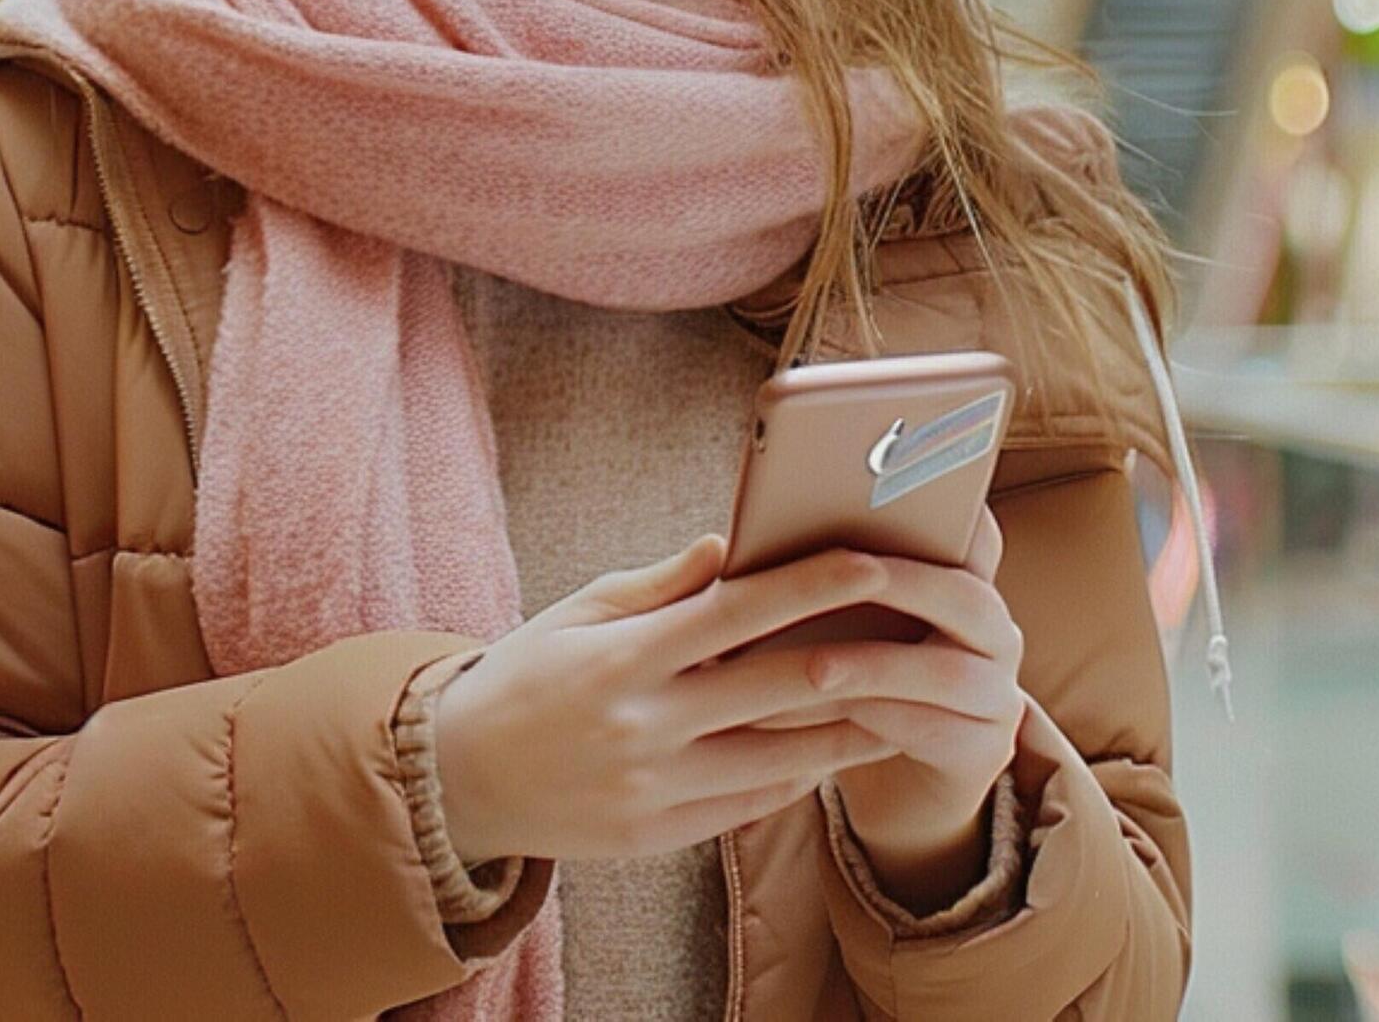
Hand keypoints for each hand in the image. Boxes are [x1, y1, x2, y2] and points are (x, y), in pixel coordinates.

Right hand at [431, 535, 992, 865]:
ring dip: (850, 727)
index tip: (874, 563)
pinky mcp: (659, 835)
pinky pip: (752, 802)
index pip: (738, 612)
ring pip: (781, 756)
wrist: (460, 779)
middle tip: (918, 631)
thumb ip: (658, 584)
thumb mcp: (577, 613)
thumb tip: (731, 543)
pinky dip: (800, 773)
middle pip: (777, 686)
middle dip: (858, 656)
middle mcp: (645, 725)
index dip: (813, 586)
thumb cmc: (524, 677)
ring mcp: (655, 788)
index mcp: (624, 658)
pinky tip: (835, 749)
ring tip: (904, 697)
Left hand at [818, 507, 1026, 910]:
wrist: (895, 776)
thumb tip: (730, 547)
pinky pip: (938, 730)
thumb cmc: (854, 681)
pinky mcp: (984, 750)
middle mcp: (993, 631)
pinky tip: (832, 718)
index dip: (955, 506)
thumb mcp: (842, 627)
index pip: (974, 532)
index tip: (912, 480)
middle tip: (848, 571)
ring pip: (947, 671)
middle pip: (967, 595)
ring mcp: (997, 692)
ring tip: (814, 668)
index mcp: (962, 584)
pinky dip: (879, 721)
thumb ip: (822, 583)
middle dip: (903, 582)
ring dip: (876, 665)